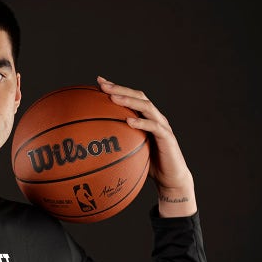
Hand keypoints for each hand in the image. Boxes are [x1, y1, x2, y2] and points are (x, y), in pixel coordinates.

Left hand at [97, 76, 196, 216]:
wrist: (171, 179)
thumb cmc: (148, 164)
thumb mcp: (129, 150)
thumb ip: (117, 141)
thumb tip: (91, 143)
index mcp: (146, 117)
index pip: (131, 96)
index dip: (116, 87)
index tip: (98, 82)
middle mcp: (155, 117)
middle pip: (139, 96)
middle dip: (120, 89)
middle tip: (103, 85)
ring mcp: (162, 125)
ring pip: (147, 107)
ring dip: (129, 101)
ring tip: (113, 98)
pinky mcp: (167, 137)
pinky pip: (154, 127)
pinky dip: (142, 122)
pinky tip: (128, 121)